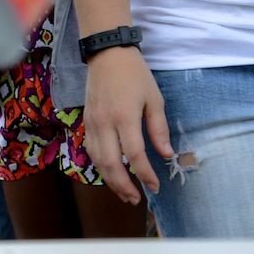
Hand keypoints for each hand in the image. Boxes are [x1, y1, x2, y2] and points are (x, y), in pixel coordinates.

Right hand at [82, 46, 171, 204]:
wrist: (106, 54)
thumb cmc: (135, 75)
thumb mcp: (154, 99)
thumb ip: (159, 129)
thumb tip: (166, 155)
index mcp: (124, 116)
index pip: (134, 154)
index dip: (145, 174)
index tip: (156, 186)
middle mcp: (104, 123)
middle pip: (110, 164)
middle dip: (123, 186)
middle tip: (136, 199)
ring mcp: (92, 123)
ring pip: (97, 161)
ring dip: (110, 181)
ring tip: (124, 193)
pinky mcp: (86, 122)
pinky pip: (91, 150)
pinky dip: (100, 166)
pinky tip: (110, 173)